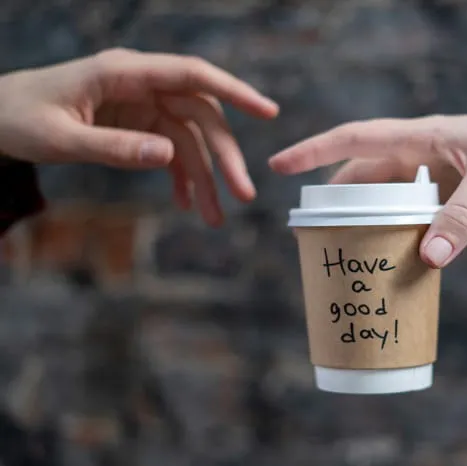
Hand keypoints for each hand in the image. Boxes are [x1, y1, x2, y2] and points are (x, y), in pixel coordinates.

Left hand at [0, 48, 279, 225]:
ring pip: (192, 139)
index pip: (191, 75)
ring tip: (214, 217)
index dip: (234, 91)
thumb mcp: (61, 138)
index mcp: (124, 72)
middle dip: (224, 157)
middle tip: (243, 195)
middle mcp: (142, 85)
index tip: (267, 111)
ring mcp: (144, 105)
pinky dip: (182, 177)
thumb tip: (169, 157)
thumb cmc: (21, 117)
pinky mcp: (140, 124)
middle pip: (200, 116)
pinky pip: (173, 150)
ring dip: (206, 178)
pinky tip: (186, 203)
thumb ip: (114, 147)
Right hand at [269, 111, 466, 267]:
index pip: (355, 139)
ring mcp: (436, 178)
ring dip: (365, 220)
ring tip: (341, 251)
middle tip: (308, 231)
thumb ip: (464, 217)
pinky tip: (390, 257)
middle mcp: (422, 155)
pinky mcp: (451, 199)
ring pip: (385, 200)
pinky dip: (397, 234)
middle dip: (333, 199)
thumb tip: (428, 259)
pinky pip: (411, 217)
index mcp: (423, 136)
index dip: (314, 152)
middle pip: (363, 176)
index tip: (278, 166)